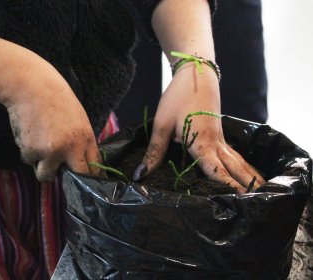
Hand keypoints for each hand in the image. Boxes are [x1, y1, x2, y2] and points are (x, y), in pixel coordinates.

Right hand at [4, 59, 101, 181]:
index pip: (94, 167)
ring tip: (40, 146)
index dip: (92, 177)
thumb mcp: (78, 119)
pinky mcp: (31, 151)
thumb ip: (81, 141)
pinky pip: (29, 161)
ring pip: (46, 175)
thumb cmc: (56, 99)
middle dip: (71, 179)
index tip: (90, 183)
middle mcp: (71, 148)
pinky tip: (29, 134)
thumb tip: (80, 161)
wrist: (31, 85)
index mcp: (86, 138)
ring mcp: (50, 151)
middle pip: (76, 177)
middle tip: (65, 175)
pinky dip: (28, 152)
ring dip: (42, 167)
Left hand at [133, 64, 264, 192]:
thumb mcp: (162, 125)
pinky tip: (246, 169)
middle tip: (259, 199)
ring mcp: (220, 138)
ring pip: (238, 160)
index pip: (216, 171)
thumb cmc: (178, 98)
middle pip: (234, 168)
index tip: (239, 201)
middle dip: (247, 184)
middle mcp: (216, 143)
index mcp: (202, 143)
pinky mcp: (219, 133)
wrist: (196, 73)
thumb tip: (140, 175)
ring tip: (262, 187)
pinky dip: (243, 164)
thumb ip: (154, 152)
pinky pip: (234, 153)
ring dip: (249, 174)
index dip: (227, 187)